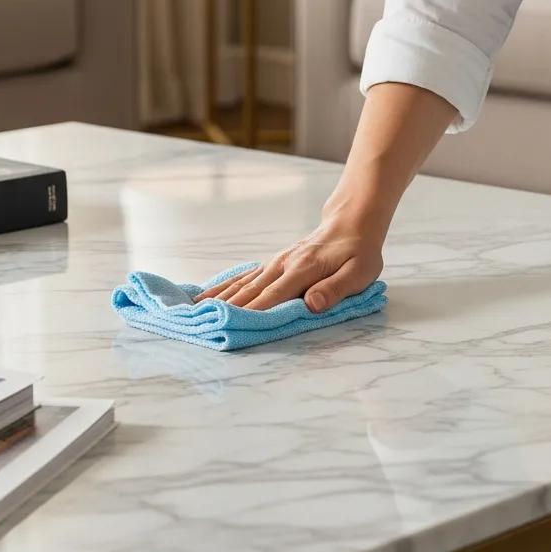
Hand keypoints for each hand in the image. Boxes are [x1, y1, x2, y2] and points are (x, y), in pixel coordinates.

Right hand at [194, 215, 383, 312]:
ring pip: (241, 283)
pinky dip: (222, 287)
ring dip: (217, 299)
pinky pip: (243, 276)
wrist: (350, 223)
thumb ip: (335, 289)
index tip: (228, 328)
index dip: (251, 314)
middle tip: (200, 328)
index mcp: (303, 270)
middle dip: (225, 311)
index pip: (273, 297)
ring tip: (191, 313)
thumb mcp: (359, 273)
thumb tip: (310, 304)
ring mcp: (274, 263)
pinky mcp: (272, 264)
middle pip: (250, 292)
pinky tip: (205, 296)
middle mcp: (282, 265)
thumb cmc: (358, 252)